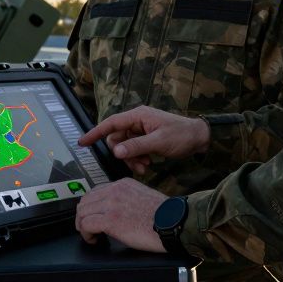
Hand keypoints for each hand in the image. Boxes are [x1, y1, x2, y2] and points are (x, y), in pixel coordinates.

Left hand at [74, 178, 166, 251]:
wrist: (173, 222)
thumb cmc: (163, 215)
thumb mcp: (142, 196)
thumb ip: (126, 197)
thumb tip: (115, 209)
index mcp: (122, 184)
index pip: (96, 191)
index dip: (91, 206)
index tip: (93, 216)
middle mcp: (115, 190)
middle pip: (86, 200)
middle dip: (83, 215)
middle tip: (88, 228)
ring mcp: (111, 204)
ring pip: (83, 212)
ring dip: (83, 226)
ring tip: (90, 235)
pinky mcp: (111, 220)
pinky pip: (86, 225)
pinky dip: (86, 234)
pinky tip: (93, 239)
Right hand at [79, 106, 210, 173]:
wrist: (200, 138)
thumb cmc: (182, 135)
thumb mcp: (159, 142)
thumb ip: (137, 146)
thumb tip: (116, 152)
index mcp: (138, 116)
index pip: (111, 123)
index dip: (95, 133)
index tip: (82, 143)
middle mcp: (137, 121)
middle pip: (117, 138)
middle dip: (123, 154)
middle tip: (137, 165)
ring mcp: (141, 130)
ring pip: (125, 146)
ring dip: (131, 158)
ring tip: (145, 167)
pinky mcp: (146, 138)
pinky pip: (133, 149)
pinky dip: (137, 158)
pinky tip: (148, 164)